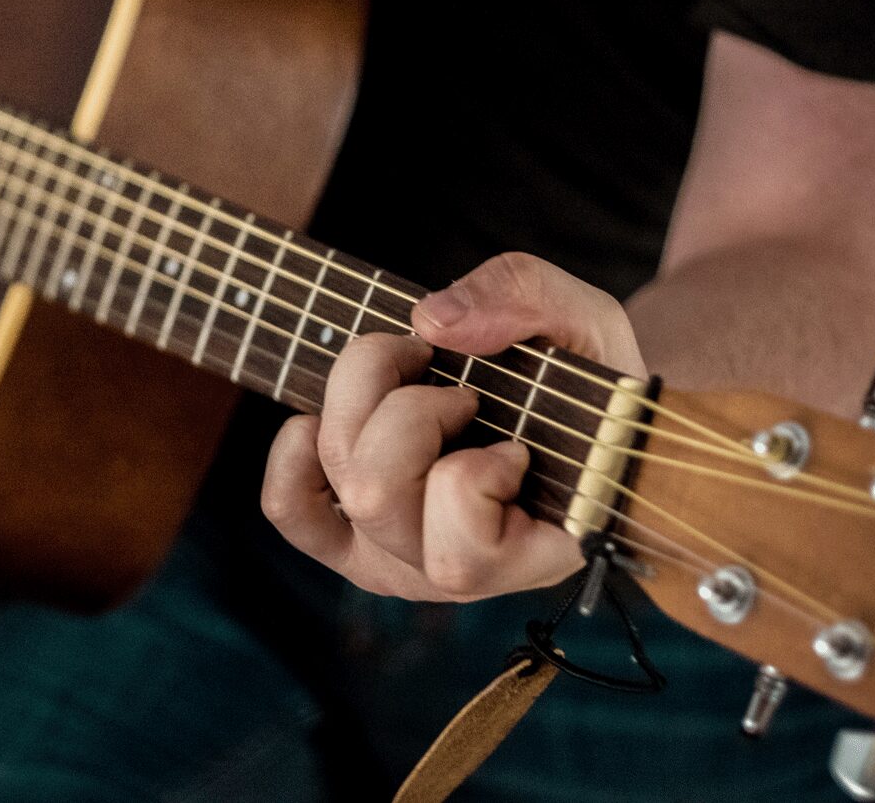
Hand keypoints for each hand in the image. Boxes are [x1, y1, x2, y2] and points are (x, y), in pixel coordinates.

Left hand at [260, 252, 646, 601]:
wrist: (567, 407)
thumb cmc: (585, 377)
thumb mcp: (584, 321)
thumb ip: (527, 300)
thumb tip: (432, 321)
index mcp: (530, 556)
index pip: (462, 554)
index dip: (476, 474)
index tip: (515, 440)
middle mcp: (453, 574)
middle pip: (375, 496)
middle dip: (411, 409)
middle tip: (460, 389)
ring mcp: (394, 557)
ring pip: (340, 484)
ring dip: (362, 404)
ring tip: (413, 379)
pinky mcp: (348, 536)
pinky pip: (289, 506)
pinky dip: (295, 451)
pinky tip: (331, 415)